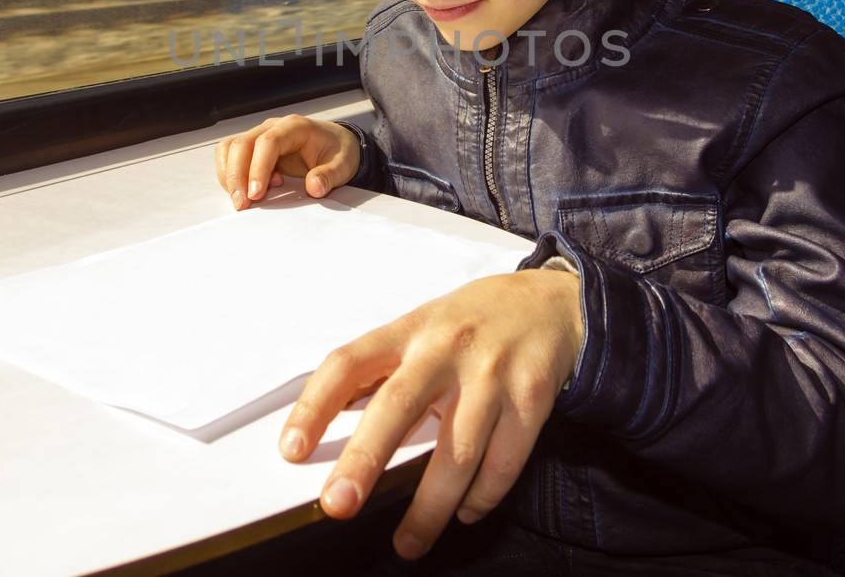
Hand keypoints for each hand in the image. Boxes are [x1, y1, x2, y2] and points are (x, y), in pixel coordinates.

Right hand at [214, 114, 360, 209]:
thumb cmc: (338, 152)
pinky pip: (231, 155)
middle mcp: (273, 127)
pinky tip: (245, 190)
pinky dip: (229, 174)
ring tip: (242, 200)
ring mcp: (261, 135)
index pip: (268, 142)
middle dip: (237, 176)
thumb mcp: (343, 165)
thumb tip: (314, 187)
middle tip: (242, 204)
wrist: (336, 144)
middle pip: (242, 144)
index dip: (258, 168)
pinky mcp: (254, 147)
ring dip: (229, 175)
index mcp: (295, 127)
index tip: (256, 194)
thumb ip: (329, 176)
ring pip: (231, 148)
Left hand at [278, 269, 583, 560]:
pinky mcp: (532, 398)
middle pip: (398, 405)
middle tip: (338, 504)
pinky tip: (465, 512)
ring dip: (429, 506)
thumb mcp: (424, 327)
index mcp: (410, 330)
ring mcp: (492, 374)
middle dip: (364, 459)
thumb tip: (333, 417)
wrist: (554, 303)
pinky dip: (481, 496)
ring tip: (409, 541)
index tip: (291, 448)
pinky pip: (503, 461)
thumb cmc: (475, 322)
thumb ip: (384, 368)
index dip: (315, 405)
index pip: (349, 362)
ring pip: (457, 451)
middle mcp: (446, 348)